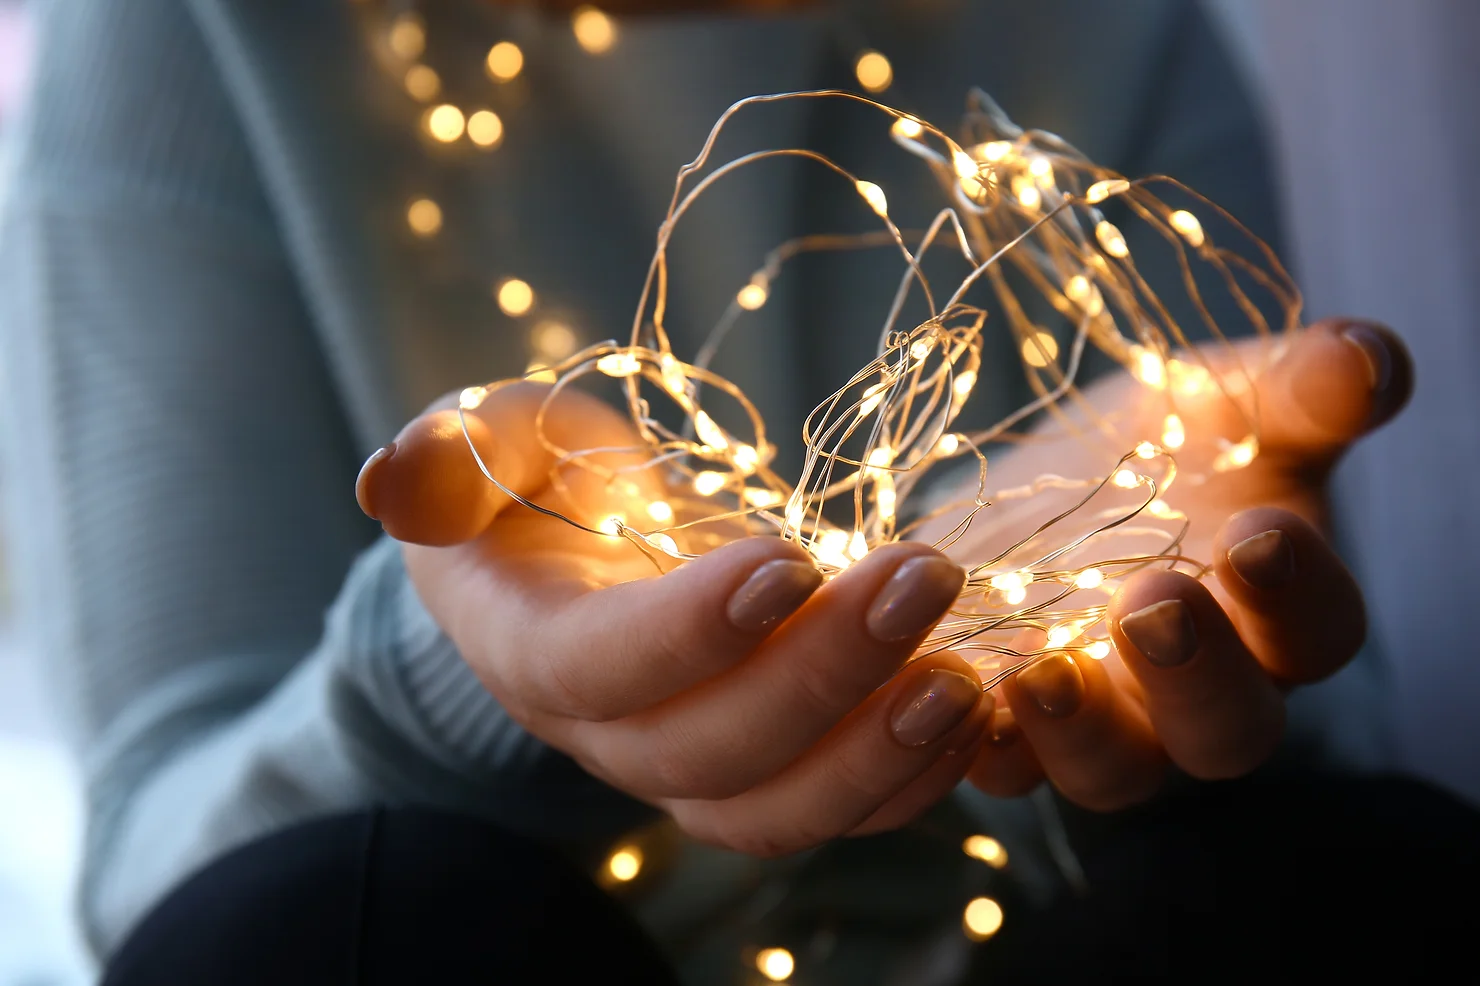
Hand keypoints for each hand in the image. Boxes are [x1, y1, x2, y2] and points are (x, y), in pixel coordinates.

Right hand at [357, 383, 995, 855]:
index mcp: (530, 644)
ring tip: (966, 676)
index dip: (687, 631)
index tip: (785, 556)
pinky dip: (909, 781)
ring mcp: (686, 764)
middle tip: (922, 576)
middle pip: (706, 752)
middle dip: (822, 675)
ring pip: (774, 810)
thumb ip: (451, 453)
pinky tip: (976, 714)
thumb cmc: (532, 480)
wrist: (574, 552)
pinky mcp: (762, 768)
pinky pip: (833, 811)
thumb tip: (391, 477)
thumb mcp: (483, 439)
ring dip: (878, 753)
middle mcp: (607, 730)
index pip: (597, 669)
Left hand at [961, 318, 1412, 809]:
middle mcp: (1195, 695)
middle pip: (1227, 731)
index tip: (1256, 532)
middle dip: (1196, 677)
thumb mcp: (1218, 399)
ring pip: (1110, 772)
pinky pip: (991, 763)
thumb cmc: (1158, 445)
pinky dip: (967, 739)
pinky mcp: (999, 728)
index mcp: (1272, 618)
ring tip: (1039, 672)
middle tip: (1152, 603)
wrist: (1038, 484)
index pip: (1318, 632)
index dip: (1299, 595)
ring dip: (1077, 733)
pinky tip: (936, 690)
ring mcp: (1099, 725)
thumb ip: (1296, 386)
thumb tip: (1372, 358)